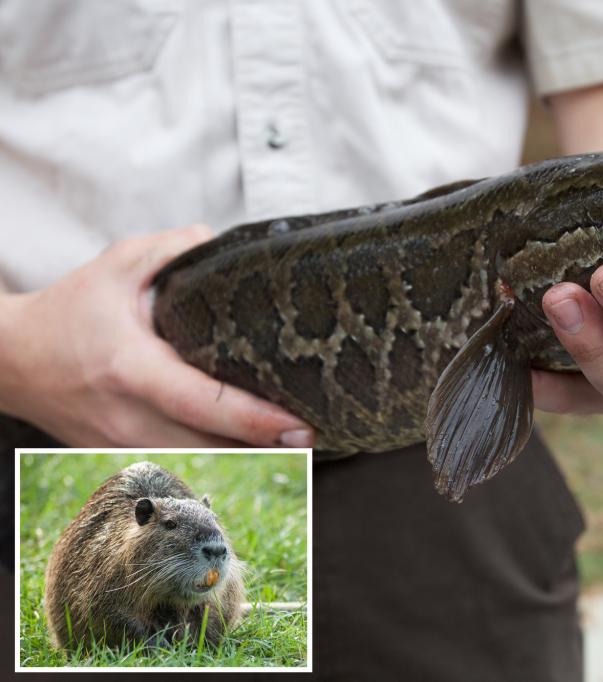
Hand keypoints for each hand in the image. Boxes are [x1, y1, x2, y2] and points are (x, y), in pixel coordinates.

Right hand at [0, 225, 314, 446]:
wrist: (10, 360)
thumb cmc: (68, 310)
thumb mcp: (118, 264)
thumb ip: (175, 249)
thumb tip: (225, 244)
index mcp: (132, 369)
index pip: (203, 403)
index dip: (254, 419)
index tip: (298, 426)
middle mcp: (129, 418)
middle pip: (212, 447)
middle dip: (267, 448)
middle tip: (315, 436)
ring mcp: (124, 445)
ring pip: (200, 463)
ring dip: (247, 458)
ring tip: (294, 444)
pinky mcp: (123, 455)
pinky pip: (181, 462)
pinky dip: (217, 456)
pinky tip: (251, 446)